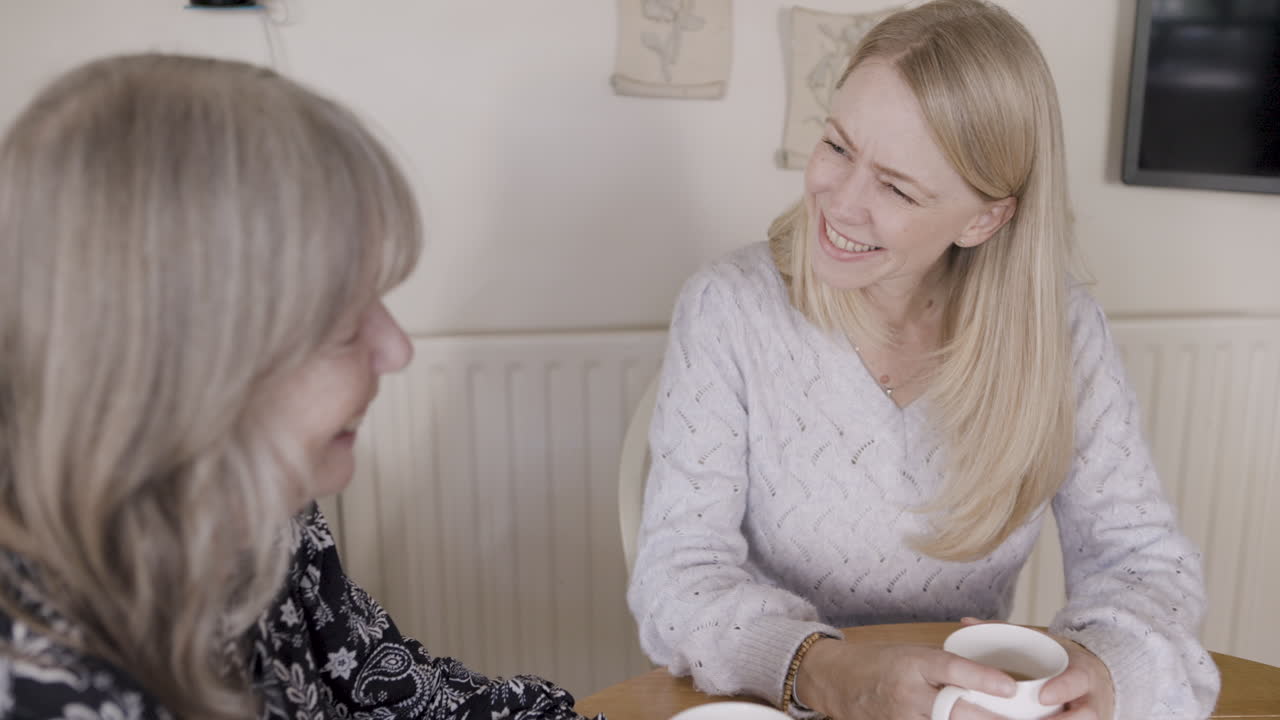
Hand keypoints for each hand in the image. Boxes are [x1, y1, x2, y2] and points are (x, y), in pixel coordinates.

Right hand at [794, 637, 1016, 719]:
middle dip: (992, 718)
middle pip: (956, 709)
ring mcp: (901, 717)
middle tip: (1023, 718)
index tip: (1011, 688)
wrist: (835, 679)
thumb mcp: (911, 652)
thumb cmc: (878, 662)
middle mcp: (907, 692)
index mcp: (913, 662)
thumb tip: (990, 681)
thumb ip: (946, 668)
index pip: (951, 668)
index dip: (982, 679)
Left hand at [957, 618, 1114, 719]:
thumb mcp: (1044, 641)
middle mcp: (1091, 698)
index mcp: (1082, 671)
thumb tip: (967, 622)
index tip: (1042, 696)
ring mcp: (1092, 717)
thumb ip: (1008, 632)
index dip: (1062, 689)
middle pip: (1085, 715)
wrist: (1098, 677)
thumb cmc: (1064, 659)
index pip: (1077, 681)